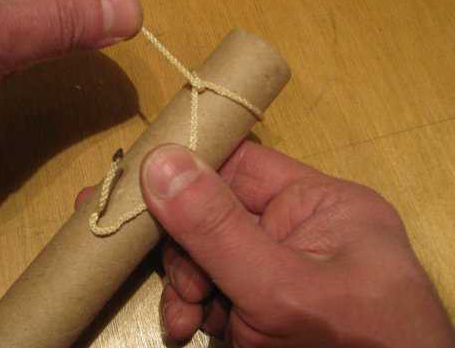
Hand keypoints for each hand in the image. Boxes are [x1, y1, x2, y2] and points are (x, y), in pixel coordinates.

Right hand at [138, 142, 454, 346]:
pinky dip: (196, 307)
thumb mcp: (278, 288)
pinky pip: (215, 288)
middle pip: (215, 213)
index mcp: (319, 203)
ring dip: (187, 286)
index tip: (142, 187)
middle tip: (184, 286)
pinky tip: (189, 327)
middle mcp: (299, 229)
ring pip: (208, 254)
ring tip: (184, 320)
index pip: (240, 163)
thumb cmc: (349, 345)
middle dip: (187, 250)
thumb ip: (217, 229)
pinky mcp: (266, 303)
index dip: (189, 170)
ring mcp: (281, 268)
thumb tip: (157, 162)